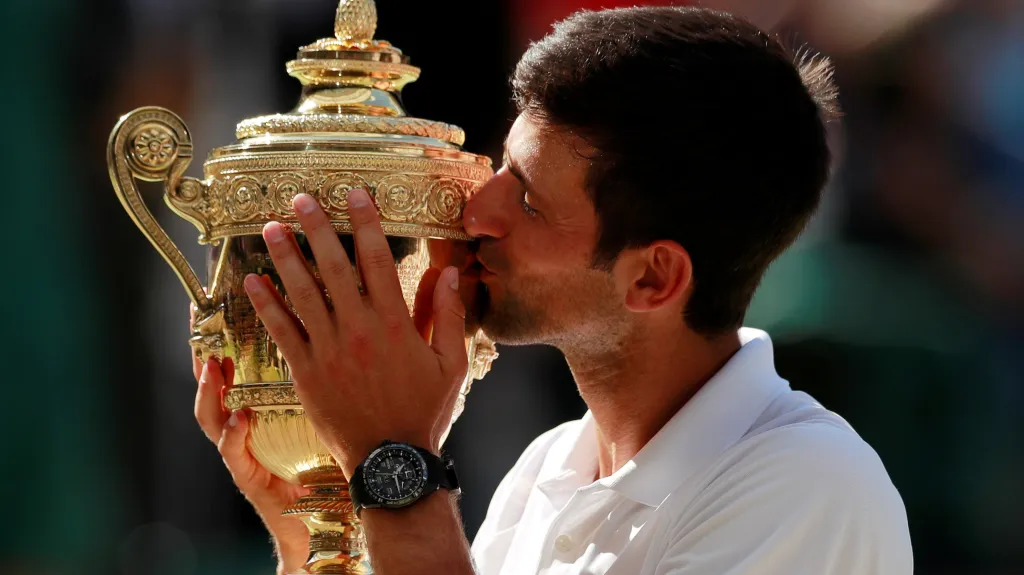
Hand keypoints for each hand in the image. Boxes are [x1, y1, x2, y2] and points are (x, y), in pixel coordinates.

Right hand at [190, 315, 309, 574]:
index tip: (230, 298)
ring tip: (211, 367)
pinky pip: (233, 453)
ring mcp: (241, 450)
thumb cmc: (328, 464)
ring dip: (208, 391)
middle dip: (203, 350)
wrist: (321, 521)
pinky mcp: (248, 476)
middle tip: (200, 321)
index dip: (231, 334)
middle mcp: (245, 424)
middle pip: (214, 382)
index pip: (241, 363)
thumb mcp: (325, 414)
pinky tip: (241, 418)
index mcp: (264, 405)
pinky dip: (233, 436)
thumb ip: (329, 378)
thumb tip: (349, 331)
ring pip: (212, 416)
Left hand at [242, 189, 468, 476]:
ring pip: (302, 293)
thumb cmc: (424, 412)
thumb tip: (449, 273)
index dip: (365, 223)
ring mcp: (329, 350)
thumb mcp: (451, 364)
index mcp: (395, 323)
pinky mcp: (306, 372)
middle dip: (316, 228)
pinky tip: (252, 280)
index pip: (378, 260)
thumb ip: (447, 316)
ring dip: (285, 256)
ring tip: (270, 227)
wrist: (390, 461)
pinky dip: (266, 304)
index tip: (354, 195)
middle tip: (299, 198)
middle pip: (334, 267)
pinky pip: (282, 331)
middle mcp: (358, 329)